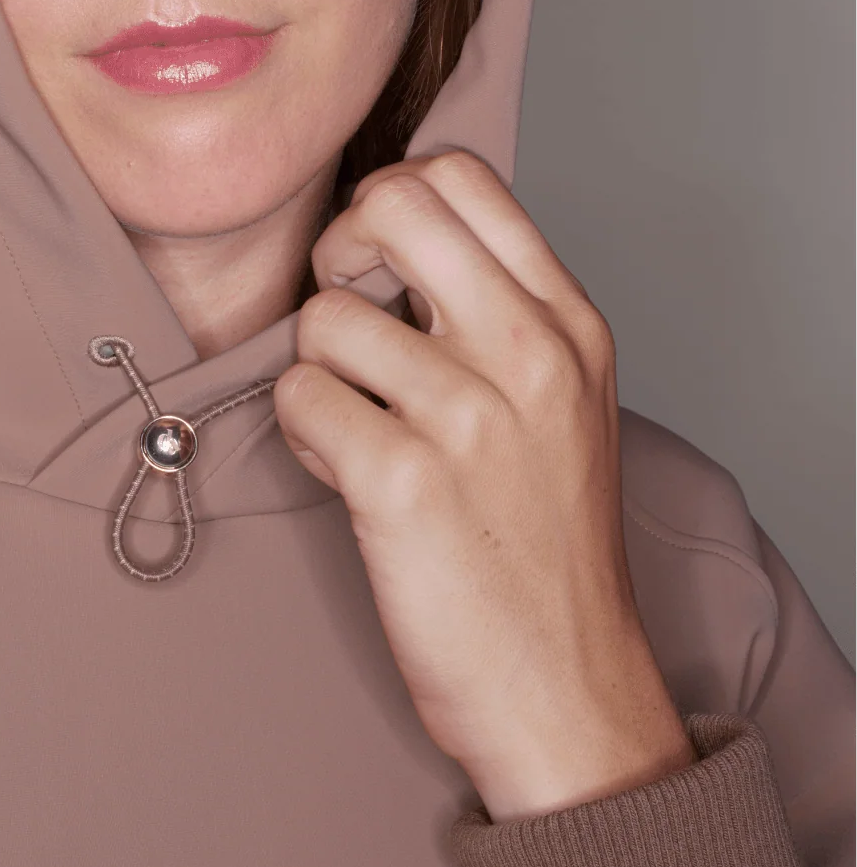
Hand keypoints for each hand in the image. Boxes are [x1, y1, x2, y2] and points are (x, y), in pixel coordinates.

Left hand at [274, 149, 694, 820]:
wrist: (566, 690)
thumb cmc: (544, 547)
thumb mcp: (562, 402)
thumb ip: (499, 311)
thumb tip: (394, 232)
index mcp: (568, 322)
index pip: (459, 176)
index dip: (390, 201)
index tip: (382, 268)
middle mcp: (527, 352)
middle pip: (390, 206)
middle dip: (339, 253)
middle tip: (348, 322)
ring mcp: (467, 415)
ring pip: (324, 318)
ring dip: (319, 376)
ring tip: (361, 434)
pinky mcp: (402, 482)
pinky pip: (297, 399)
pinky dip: (306, 438)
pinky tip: (351, 479)